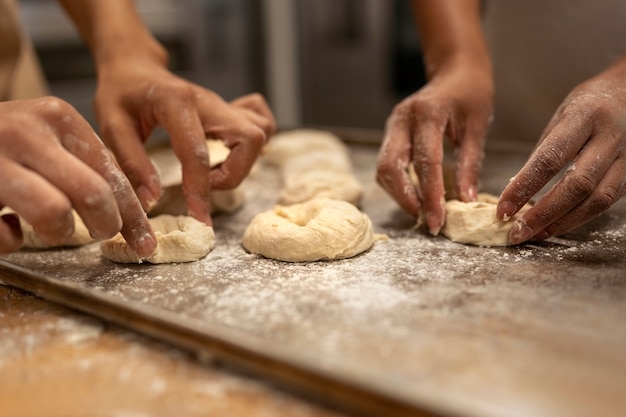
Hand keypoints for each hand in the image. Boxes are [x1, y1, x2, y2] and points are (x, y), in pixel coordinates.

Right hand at [0, 97, 155, 255]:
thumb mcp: (47, 138)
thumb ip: (83, 165)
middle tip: (100, 233)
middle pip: (93, 193)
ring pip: (55, 214)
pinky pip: (6, 234)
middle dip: (107, 224)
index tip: (145, 242)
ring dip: (60, 233)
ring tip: (54, 229)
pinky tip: (8, 228)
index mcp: (56, 117)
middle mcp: (25, 131)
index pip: (112, 172)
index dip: (133, 213)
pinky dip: (11, 241)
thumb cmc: (4, 144)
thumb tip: (132, 212)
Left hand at [94, 61, 275, 225]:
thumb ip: (132, 162)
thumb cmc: (121, 93)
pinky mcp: (230, 111)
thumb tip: (151, 200)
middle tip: (204, 185)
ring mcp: (223, 105)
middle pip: (250, 138)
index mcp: (177, 103)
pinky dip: (252, 145)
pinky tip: (229, 154)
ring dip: (243, 162)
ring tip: (213, 173)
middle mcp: (209, 102)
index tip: (199, 217)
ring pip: (261, 132)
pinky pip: (261, 124)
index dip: (200, 190)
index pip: (198, 153)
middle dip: (233, 173)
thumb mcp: (112, 125)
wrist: (135, 67)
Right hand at [376, 61, 492, 233]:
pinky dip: (399, 185)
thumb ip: (469, 165)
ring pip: (383, 170)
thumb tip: (466, 202)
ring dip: (400, 195)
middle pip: (390, 167)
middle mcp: (402, 119)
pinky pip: (386, 166)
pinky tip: (417, 196)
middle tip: (428, 220)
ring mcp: (392, 126)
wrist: (455, 71)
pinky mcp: (390, 134)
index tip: (438, 221)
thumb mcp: (478, 128)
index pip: (425, 162)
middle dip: (406, 199)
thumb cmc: (471, 95)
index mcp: (427, 113)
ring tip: (424, 211)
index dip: (431, 195)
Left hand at [497, 58, 625, 243]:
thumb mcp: (561, 117)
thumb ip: (543, 152)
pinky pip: (607, 202)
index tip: (503, 208)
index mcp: (585, 117)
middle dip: (543, 213)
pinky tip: (556, 225)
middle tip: (517, 231)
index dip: (524, 187)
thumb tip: (517, 190)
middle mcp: (610, 138)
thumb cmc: (591, 103)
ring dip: (562, 222)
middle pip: (577, 185)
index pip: (550, 158)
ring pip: (597, 200)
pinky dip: (579, 218)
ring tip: (534, 234)